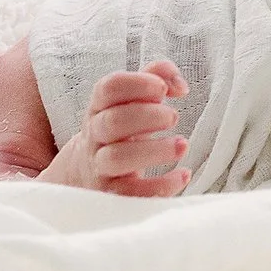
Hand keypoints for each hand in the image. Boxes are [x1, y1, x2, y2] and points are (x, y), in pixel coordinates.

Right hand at [47, 60, 192, 196]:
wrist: (87, 172)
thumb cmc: (122, 128)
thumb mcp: (133, 100)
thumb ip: (157, 77)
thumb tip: (180, 86)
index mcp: (100, 107)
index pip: (108, 88)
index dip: (137, 83)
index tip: (163, 89)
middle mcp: (95, 135)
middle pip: (113, 122)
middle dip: (148, 116)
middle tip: (174, 117)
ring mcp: (100, 166)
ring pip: (117, 158)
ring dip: (154, 151)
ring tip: (182, 145)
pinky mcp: (110, 193)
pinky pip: (131, 193)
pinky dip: (160, 185)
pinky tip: (183, 175)